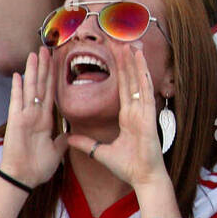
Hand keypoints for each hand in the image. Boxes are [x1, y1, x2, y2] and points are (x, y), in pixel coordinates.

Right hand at [0, 47, 68, 188]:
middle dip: (45, 67)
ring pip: (31, 88)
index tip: (58, 61)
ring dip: (33, 71)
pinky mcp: (16, 122)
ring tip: (35, 53)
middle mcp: (35, 114)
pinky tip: (17, 75)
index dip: (55, 77)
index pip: (52, 93)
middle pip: (42, 85)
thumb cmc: (37, 167)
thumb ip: (62, 140)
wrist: (23, 179)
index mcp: (46, 120)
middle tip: (47, 47)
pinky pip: (16, 102)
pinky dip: (17, 89)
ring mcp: (25, 116)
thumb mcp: (56, 151)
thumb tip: (69, 132)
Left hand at [66, 43, 170, 192]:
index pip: (121, 88)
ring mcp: (143, 111)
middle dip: (126, 59)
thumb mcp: (100, 152)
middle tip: (121, 39)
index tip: (114, 53)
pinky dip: (142, 73)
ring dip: (134, 61)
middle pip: (129, 79)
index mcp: (128, 117)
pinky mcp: (148, 115)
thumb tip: (68, 137)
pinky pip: (144, 90)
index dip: (118, 70)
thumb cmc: (127, 167)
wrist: (142, 178)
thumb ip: (85, 143)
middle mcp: (136, 110)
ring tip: (130, 42)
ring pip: (137, 80)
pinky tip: (139, 58)